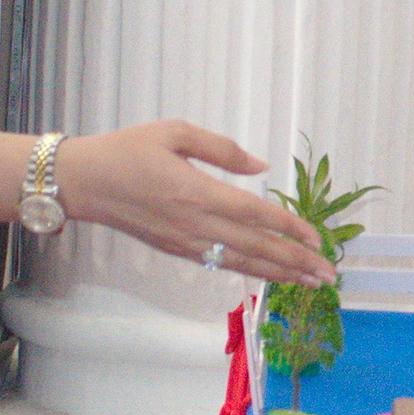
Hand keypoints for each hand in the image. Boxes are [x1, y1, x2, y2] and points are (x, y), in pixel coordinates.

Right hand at [56, 123, 336, 286]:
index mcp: (197, 191)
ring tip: (310, 282)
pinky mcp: (177, 250)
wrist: (84, 183)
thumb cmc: (127, 150)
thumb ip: (222, 149)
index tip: (317, 238)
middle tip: (328, 274)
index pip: (255, 215)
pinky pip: (221, 264)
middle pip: (256, 248)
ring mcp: (186, 242)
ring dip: (279, 274)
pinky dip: (250, 271)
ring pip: (241, 263)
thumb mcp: (174, 132)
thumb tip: (261, 166)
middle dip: (296, 262)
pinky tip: (270, 275)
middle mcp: (195, 223)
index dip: (289, 228)